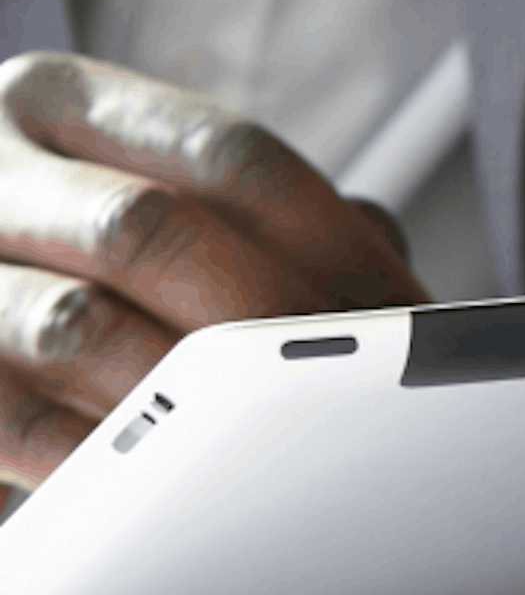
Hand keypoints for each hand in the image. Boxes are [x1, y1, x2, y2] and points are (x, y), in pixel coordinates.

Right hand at [0, 52, 429, 490]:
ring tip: (270, 444)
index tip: (415, 323)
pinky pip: (20, 427)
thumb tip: (407, 314)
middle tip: (352, 394)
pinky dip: (110, 464)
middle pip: (150, 230)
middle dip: (268, 320)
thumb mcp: (159, 215)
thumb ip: (271, 233)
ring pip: (76, 329)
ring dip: (190, 396)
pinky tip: (177, 491)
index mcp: (59, 103)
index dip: (336, 244)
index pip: (225, 154)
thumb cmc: (83, 279)